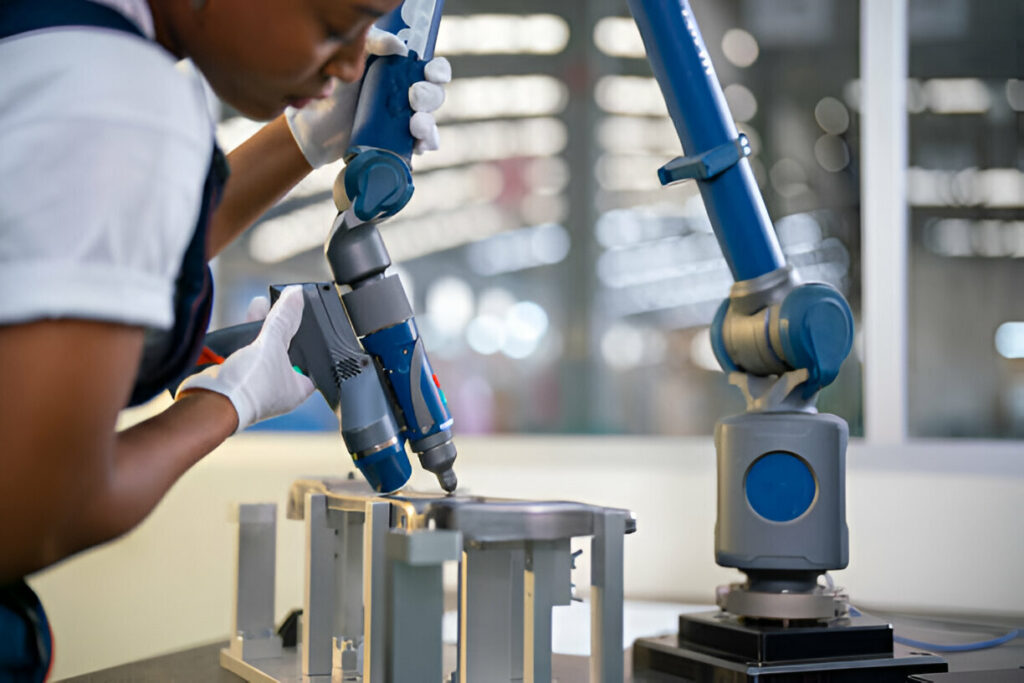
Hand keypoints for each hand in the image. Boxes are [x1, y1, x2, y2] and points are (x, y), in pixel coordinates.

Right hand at [176, 287, 313, 432]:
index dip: (313, 344)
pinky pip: (243, 351)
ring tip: (261, 305)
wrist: (208, 400)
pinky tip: (242, 320)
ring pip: (262, 349)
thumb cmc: (247, 388)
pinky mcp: (235, 377)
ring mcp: (255, 383)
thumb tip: (296, 296)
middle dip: (281, 328)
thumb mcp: (273, 344)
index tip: (309, 323)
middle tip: (283, 308)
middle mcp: (278, 388)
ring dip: (260, 328)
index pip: (313, 363)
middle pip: (285, 351)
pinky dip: (243, 336)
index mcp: (297, 389)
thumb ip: (284, 318)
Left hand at [286, 27, 451, 168]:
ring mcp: (403, 123)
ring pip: (431, 122)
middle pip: (435, 96)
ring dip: (428, 122)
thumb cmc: (330, 91)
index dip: (437, 71)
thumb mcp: (349, 60)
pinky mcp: (398, 145)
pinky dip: (425, 143)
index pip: (431, 70)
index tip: (428, 73)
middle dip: (430, 96)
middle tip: (412, 97)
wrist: (313, 129)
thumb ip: (373, 45)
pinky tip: (416, 142)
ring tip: (414, 124)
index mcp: (400, 75)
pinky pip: (423, 145)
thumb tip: (399, 47)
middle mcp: (405, 98)